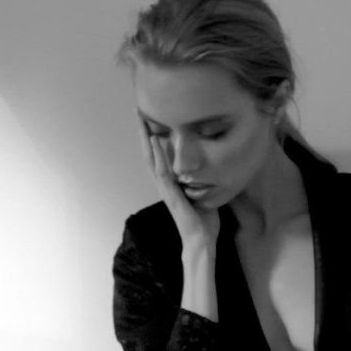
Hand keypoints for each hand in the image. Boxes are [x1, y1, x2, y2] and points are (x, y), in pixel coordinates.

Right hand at [137, 114, 220, 243]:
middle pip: (149, 152)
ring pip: (152, 158)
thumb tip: (212, 166)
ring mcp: (165, 188)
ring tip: (142, 118)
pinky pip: (163, 171)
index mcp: (170, 182)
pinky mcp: (171, 194)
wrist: (200, 241)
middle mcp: (164, 183)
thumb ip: (201, 179)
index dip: (152, 136)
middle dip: (143, 131)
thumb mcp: (203, 193)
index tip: (149, 116)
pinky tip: (156, 139)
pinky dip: (159, 154)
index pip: (158, 154)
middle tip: (138, 109)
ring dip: (146, 137)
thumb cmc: (202, 221)